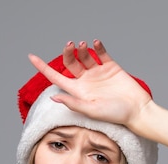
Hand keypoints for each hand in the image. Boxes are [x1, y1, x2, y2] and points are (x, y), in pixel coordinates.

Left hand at [28, 40, 152, 128]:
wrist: (137, 110)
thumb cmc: (115, 115)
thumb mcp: (91, 110)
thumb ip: (73, 103)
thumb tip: (54, 96)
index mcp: (78, 91)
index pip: (56, 77)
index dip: (43, 67)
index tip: (31, 57)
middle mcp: (86, 81)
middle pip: (70, 63)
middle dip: (67, 52)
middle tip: (70, 45)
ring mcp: (98, 73)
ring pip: (84, 56)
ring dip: (81, 48)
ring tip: (83, 45)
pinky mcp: (111, 67)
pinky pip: (101, 53)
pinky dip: (97, 46)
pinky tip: (95, 43)